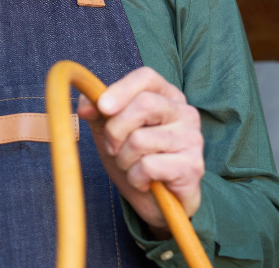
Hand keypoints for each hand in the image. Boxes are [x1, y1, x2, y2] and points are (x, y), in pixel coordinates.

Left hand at [76, 67, 203, 237]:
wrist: (155, 202)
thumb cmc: (134, 159)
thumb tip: (85, 105)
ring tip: (131, 167)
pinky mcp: (192, 166)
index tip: (102, 107)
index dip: (121, 89)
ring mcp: (192, 139)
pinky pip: (148, 166)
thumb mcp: (110, 130)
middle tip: (113, 148)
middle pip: (143, 104)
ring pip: (140, 139)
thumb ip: (97, 111)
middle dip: (115, 130)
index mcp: (167, 97)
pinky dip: (135, 177)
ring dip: (123, 159)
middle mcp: (185, 113)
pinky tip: (143, 181)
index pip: (147, 77)